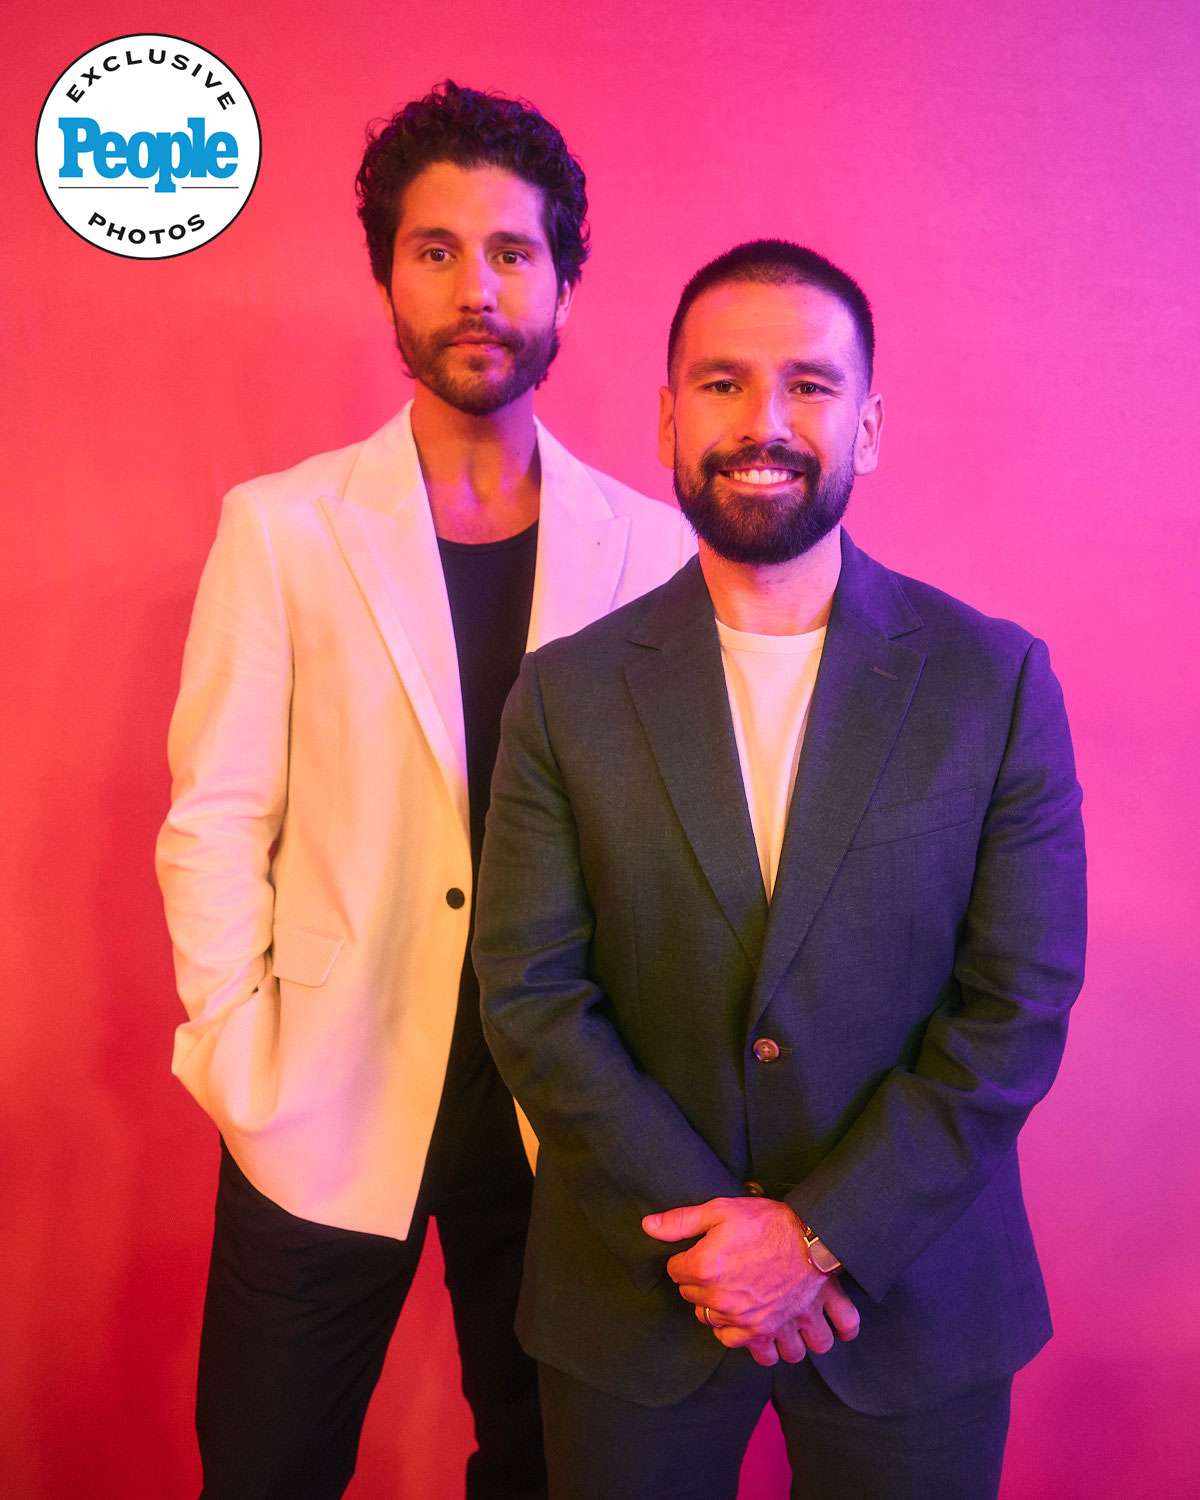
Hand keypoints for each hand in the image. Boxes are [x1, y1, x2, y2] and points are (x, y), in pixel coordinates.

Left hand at [642, 1197, 858, 1358]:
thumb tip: (647, 1226)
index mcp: (705, 1270)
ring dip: (733, 1325)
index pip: (676, 1273)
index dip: (688, 1260)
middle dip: (707, 1292)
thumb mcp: (721, 1210)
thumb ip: (681, 1221)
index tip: (703, 1253)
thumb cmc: (769, 1222)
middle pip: (699, 1307)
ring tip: (743, 1307)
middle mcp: (724, 1304)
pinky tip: (769, 1330)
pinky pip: (765, 1355)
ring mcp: (751, 1324)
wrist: (817, 1236)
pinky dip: (767, 1348)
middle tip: (727, 1274)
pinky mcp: (776, 1333)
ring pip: (728, 1337)